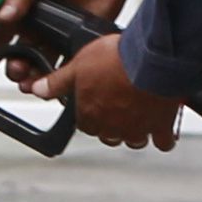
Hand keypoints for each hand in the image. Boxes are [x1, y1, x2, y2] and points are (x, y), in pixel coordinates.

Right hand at [0, 0, 158, 83]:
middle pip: (21, 50)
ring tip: (32, 81)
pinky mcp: (78, 39)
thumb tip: (2, 15)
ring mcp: (59, 30)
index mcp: (25, 2)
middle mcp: (40, 19)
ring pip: (41, 60)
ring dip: (34, 74)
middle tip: (16, 70)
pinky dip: (60, 74)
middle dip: (15, 65)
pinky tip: (55, 78)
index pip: (4, 29)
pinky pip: (66, 61)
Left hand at [32, 33, 184, 150]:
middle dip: (111, 124)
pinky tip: (162, 125)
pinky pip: (163, 142)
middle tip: (118, 106)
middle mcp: (112, 127)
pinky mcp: (161, 127)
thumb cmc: (115, 60)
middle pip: (108, 135)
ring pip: (134, 140)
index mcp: (90, 115)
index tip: (96, 102)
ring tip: (139, 115)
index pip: (84, 124)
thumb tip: (37, 90)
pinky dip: (163, 136)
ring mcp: (137, 129)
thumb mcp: (78, 64)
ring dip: (135, 131)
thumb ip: (57, 82)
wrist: (150, 60)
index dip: (90, 113)